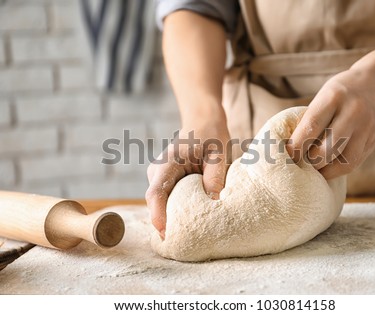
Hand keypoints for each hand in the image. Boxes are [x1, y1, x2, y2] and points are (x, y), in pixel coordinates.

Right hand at [146, 118, 230, 238]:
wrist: (203, 122)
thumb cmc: (211, 135)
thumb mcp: (218, 154)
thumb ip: (215, 177)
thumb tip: (214, 203)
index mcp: (168, 162)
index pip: (156, 192)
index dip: (158, 214)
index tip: (165, 232)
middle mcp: (157, 171)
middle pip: (156, 203)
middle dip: (166, 222)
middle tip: (184, 243)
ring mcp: (159, 177)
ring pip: (160, 204)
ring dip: (171, 218)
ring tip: (189, 235)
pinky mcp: (165, 182)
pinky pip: (166, 200)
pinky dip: (175, 211)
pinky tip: (189, 222)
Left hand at [286, 66, 374, 178]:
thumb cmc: (340, 93)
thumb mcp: (324, 96)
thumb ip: (311, 119)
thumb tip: (290, 148)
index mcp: (334, 97)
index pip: (311, 126)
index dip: (297, 145)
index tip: (287, 155)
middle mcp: (353, 112)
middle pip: (328, 148)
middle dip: (310, 161)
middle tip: (299, 165)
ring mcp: (366, 128)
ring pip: (344, 160)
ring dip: (325, 170)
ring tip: (313, 170)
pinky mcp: (374, 140)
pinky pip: (354, 162)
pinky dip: (338, 170)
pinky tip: (327, 169)